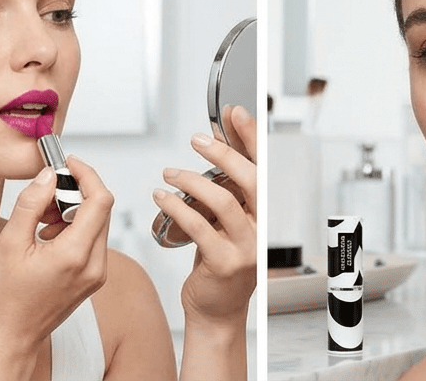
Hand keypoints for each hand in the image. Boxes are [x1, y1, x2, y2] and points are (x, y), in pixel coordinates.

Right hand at [0, 158, 113, 371]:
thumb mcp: (9, 243)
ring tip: (41, 219)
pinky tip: (47, 236)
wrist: (9, 339)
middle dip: (77, 192)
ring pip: (97, 223)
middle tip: (46, 194)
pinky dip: (74, 227)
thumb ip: (31, 203)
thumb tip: (49, 174)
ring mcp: (97, 274)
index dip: (87, 174)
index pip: (101, 199)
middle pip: (102, 208)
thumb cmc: (4, 298)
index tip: (68, 163)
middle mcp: (94, 265)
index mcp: (75, 255)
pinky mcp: (93, 278)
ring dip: (74, 210)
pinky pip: (93, 240)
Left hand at [154, 106, 255, 327]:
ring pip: (223, 201)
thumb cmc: (219, 265)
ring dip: (192, 181)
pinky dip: (178, 207)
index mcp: (262, 214)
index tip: (234, 113)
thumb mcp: (228, 223)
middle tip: (198, 140)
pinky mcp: (224, 264)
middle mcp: (260, 229)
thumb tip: (213, 146)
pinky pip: (199, 227)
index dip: (249, 137)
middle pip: (250, 179)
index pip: (261, 167)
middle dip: (223, 152)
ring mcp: (245, 248)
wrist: (216, 314)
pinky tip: (162, 198)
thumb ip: (225, 191)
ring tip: (170, 174)